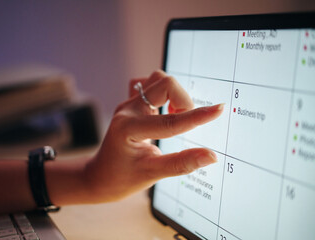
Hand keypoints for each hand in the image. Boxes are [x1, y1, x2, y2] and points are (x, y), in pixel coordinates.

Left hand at [83, 70, 223, 201]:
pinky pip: (150, 85)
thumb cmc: (121, 178)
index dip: (198, 117)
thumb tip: (211, 156)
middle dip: (184, 100)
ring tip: (176, 116)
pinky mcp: (131, 104)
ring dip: (174, 94)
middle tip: (185, 122)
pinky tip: (164, 110)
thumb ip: (182, 163)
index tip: (219, 110)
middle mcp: (127, 110)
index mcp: (129, 128)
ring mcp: (128, 104)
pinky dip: (163, 92)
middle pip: (164, 83)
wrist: (99, 176)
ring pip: (157, 80)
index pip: (171, 121)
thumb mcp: (152, 173)